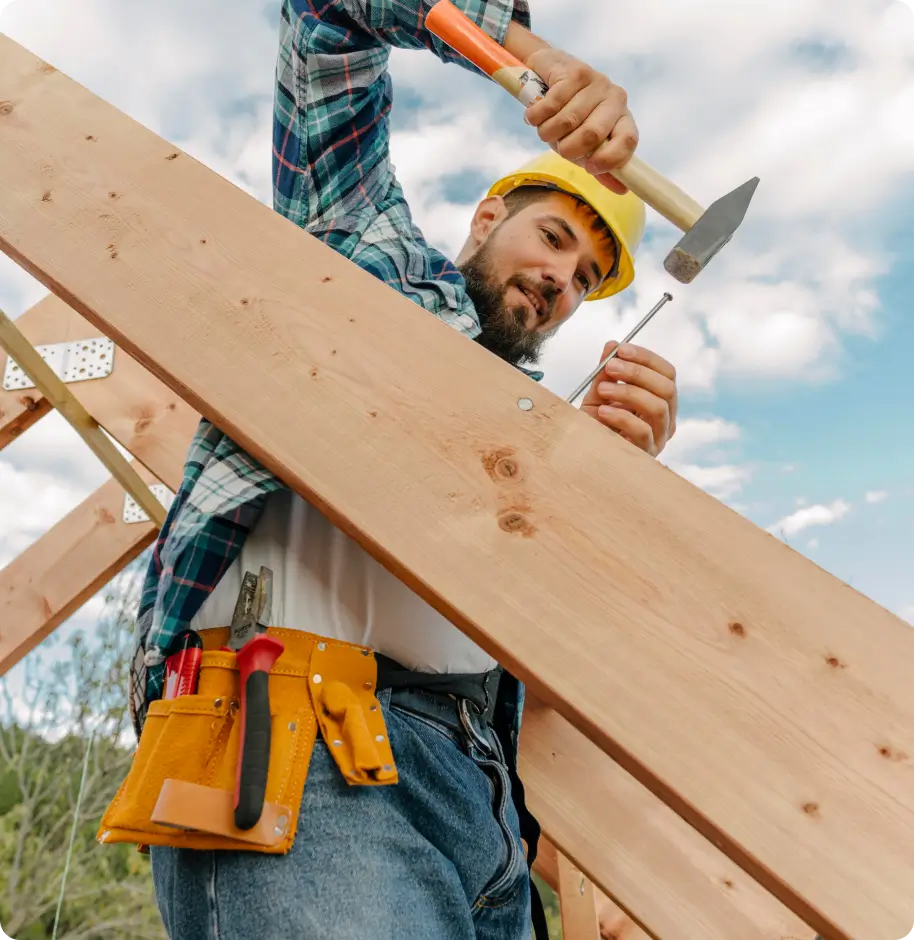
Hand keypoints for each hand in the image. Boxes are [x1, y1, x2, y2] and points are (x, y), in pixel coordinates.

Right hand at [521, 47, 637, 194]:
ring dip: (547, 132)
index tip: (589, 167)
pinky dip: (536, 116)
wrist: (549, 72)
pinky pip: (550, 106)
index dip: (609, 159)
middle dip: (567, 148)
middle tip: (559, 145)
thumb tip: (622, 190)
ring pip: (566, 122)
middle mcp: (615, 98)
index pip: (628, 141)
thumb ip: (601, 166)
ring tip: (545, 127)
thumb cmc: (569, 116)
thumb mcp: (584, 146)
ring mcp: (596, 83)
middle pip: (591, 135)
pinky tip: (534, 114)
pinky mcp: (575, 72)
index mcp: (622, 119)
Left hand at [581, 341, 677, 456]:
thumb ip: (606, 371)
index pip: (667, 373)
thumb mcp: (599, 393)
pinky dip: (621, 416)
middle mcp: (666, 419)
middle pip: (668, 388)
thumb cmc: (594, 424)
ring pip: (658, 407)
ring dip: (628, 392)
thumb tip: (612, 344)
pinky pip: (641, 431)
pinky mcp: (645, 454)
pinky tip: (602, 412)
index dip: (647, 358)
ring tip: (602, 389)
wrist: (580, 453)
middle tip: (610, 367)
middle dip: (638, 373)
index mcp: (661, 400)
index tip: (621, 349)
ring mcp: (659, 438)